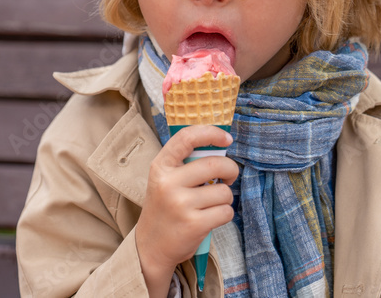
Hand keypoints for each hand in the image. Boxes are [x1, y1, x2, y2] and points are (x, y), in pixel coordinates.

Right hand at [135, 125, 237, 297]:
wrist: (151, 246)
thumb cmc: (164, 208)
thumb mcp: (164, 179)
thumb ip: (185, 163)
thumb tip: (220, 146)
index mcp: (161, 167)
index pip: (186, 138)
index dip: (211, 133)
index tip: (226, 138)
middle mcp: (168, 183)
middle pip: (215, 164)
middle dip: (230, 169)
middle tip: (228, 176)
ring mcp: (181, 204)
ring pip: (224, 191)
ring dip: (225, 197)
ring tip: (211, 203)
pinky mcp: (194, 224)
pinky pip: (226, 211)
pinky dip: (224, 214)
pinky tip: (210, 218)